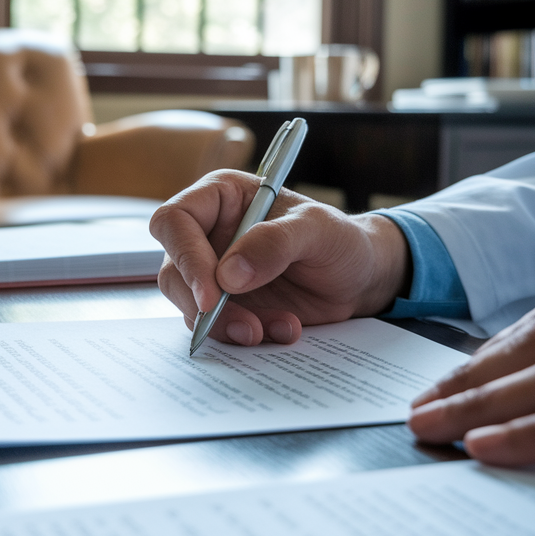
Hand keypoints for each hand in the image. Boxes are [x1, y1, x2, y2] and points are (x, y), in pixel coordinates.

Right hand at [149, 170, 409, 344]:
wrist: (359, 279)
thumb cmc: (339, 239)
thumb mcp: (318, 229)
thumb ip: (275, 242)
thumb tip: (229, 275)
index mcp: (221, 199)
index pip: (175, 220)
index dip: (186, 256)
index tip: (213, 293)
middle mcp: (208, 235)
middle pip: (175, 271)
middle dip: (204, 305)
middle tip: (245, 326)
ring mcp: (214, 274)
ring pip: (191, 306)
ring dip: (227, 326)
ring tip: (274, 328)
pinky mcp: (227, 307)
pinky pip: (217, 328)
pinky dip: (246, 336)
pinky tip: (282, 329)